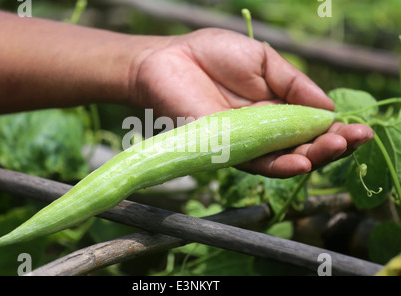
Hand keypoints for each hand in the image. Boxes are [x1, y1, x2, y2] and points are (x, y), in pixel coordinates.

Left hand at [131, 28, 372, 177]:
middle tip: (356, 139)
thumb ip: (293, 83)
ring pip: (284, 159)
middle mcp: (264, 131)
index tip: (359, 128)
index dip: (336, 130)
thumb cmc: (213, 56)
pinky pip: (254, 163)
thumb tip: (329, 106)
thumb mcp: (263, 61)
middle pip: (303, 147)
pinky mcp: (224, 150)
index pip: (311, 127)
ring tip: (338, 147)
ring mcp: (245, 143)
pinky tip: (301, 162)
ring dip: (312, 157)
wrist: (169, 59)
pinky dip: (278, 165)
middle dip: (331, 145)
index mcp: (276, 109)